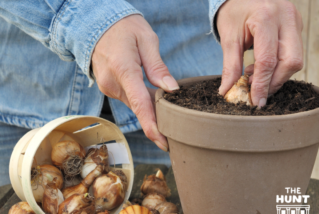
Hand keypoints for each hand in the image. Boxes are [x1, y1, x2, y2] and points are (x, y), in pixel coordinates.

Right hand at [91, 15, 178, 151]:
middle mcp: (112, 83)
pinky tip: (154, 100)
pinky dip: (142, 102)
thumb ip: (158, 67)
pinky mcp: (109, 87)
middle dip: (157, 121)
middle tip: (176, 132)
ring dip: (150, 109)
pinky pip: (129, 98)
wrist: (96, 24)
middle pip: (139, 108)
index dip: (152, 126)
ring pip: (134, 105)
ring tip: (170, 114)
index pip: (140, 104)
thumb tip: (172, 89)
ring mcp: (108, 87)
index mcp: (123, 69)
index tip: (163, 142)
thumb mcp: (146, 39)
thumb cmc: (124, 28)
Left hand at [217, 0, 302, 106]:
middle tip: (256, 92)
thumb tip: (227, 91)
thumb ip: (230, 66)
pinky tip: (261, 68)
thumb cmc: (234, 12)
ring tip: (254, 78)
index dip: (262, 84)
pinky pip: (294, 53)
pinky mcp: (297, 26)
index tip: (256, 101)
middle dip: (274, 82)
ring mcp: (295, 21)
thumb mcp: (228, 38)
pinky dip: (278, 67)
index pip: (268, 59)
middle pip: (290, 61)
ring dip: (276, 76)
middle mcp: (286, 18)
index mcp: (265, 18)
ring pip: (295, 60)